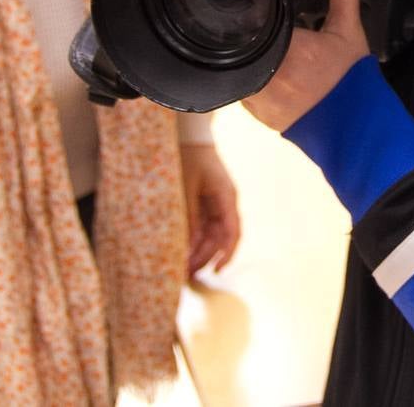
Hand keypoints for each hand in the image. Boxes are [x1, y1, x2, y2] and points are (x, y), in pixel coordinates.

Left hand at [180, 143, 240, 276]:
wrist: (189, 138)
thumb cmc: (189, 159)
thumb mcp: (186, 189)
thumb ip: (188, 216)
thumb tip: (188, 246)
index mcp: (226, 198)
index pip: (232, 232)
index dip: (227, 253)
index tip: (217, 270)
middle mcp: (224, 204)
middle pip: (220, 238)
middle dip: (205, 257)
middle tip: (186, 275)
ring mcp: (215, 204)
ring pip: (211, 235)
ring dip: (198, 251)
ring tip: (182, 268)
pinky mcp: (204, 204)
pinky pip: (202, 228)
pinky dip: (194, 241)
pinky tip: (182, 252)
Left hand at [243, 0, 368, 131]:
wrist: (356, 128)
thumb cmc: (353, 79)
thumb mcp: (349, 29)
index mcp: (291, 50)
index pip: (254, 19)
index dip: (249, 8)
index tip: (252, 0)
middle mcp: (268, 75)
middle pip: (238, 40)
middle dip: (245, 30)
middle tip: (257, 20)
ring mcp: (257, 97)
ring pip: (233, 63)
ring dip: (243, 52)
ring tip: (259, 44)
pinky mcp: (253, 113)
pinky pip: (240, 85)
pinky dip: (248, 75)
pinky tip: (265, 69)